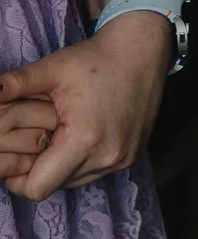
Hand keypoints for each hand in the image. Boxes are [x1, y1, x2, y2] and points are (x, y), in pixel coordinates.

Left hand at [0, 10, 172, 199]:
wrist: (143, 49)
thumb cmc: (98, 58)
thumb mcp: (52, 68)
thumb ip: (13, 84)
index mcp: (85, 140)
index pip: (36, 188)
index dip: (17, 176)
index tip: (16, 152)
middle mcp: (107, 156)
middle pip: (53, 185)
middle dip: (39, 166)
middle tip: (39, 135)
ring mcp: (122, 158)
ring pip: (72, 181)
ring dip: (61, 164)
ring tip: (62, 131)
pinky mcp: (131, 156)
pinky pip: (93, 172)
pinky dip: (81, 159)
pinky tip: (82, 132)